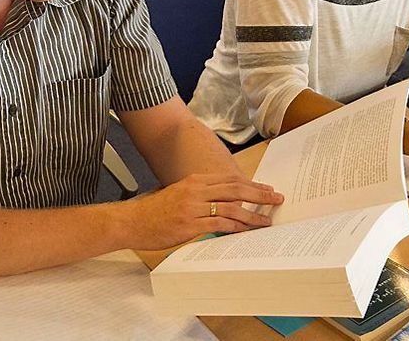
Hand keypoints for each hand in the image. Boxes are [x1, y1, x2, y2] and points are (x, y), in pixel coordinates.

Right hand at [119, 173, 283, 249]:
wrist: (132, 221)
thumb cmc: (155, 210)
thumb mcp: (180, 193)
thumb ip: (201, 194)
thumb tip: (224, 201)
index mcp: (196, 180)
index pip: (231, 179)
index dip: (252, 184)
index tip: (267, 188)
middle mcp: (197, 190)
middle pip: (236, 189)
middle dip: (259, 194)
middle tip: (276, 198)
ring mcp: (193, 207)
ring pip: (232, 207)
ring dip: (253, 214)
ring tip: (267, 219)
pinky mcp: (190, 225)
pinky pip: (219, 224)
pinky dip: (236, 227)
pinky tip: (247, 230)